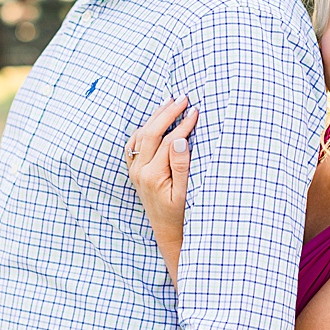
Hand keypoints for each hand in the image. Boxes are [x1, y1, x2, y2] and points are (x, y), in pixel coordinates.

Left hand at [125, 95, 197, 240]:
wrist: (167, 232)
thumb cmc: (180, 214)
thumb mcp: (185, 193)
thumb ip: (181, 166)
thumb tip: (180, 140)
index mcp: (151, 175)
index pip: (168, 140)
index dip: (183, 124)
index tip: (196, 111)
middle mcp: (139, 170)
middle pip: (151, 132)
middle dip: (168, 113)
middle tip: (184, 98)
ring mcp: (134, 170)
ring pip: (141, 135)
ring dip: (155, 117)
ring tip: (171, 101)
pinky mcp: (134, 171)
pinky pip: (134, 144)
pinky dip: (145, 128)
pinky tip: (155, 120)